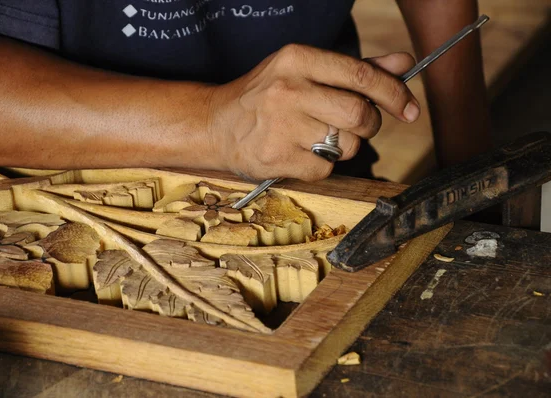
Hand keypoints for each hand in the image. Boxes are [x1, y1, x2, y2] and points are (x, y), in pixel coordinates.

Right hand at [207, 44, 419, 180]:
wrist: (217, 125)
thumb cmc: (266, 96)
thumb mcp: (305, 71)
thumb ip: (355, 69)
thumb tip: (403, 63)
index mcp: (298, 59)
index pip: (361, 75)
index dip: (395, 94)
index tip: (410, 108)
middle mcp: (289, 90)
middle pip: (359, 114)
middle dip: (369, 125)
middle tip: (357, 126)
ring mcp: (280, 126)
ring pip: (347, 146)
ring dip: (344, 148)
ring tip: (318, 139)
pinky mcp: (276, 158)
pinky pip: (325, 169)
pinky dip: (322, 166)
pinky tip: (302, 154)